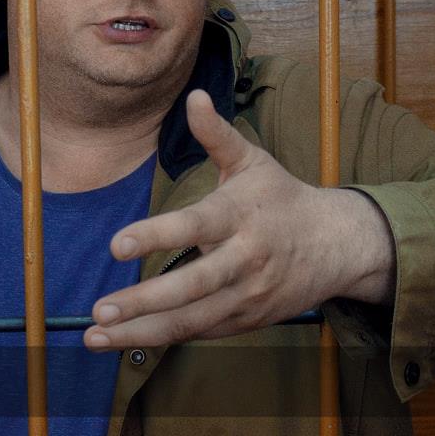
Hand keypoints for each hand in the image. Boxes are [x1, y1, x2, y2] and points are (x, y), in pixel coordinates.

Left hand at [83, 89, 394, 349]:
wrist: (339, 246)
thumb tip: (193, 96)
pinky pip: (200, 332)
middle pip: (191, 286)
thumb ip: (217, 133)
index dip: (155, 236)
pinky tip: (124, 339)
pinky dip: (162, 338)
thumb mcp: (252, 160)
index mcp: (239, 216)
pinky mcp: (246, 320)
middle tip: (98, 309)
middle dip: (143, 301)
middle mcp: (244, 259)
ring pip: (192, 319)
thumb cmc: (283, 197)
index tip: (115, 245)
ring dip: (142, 332)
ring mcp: (247, 295)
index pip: (192, 227)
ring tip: (95, 336)